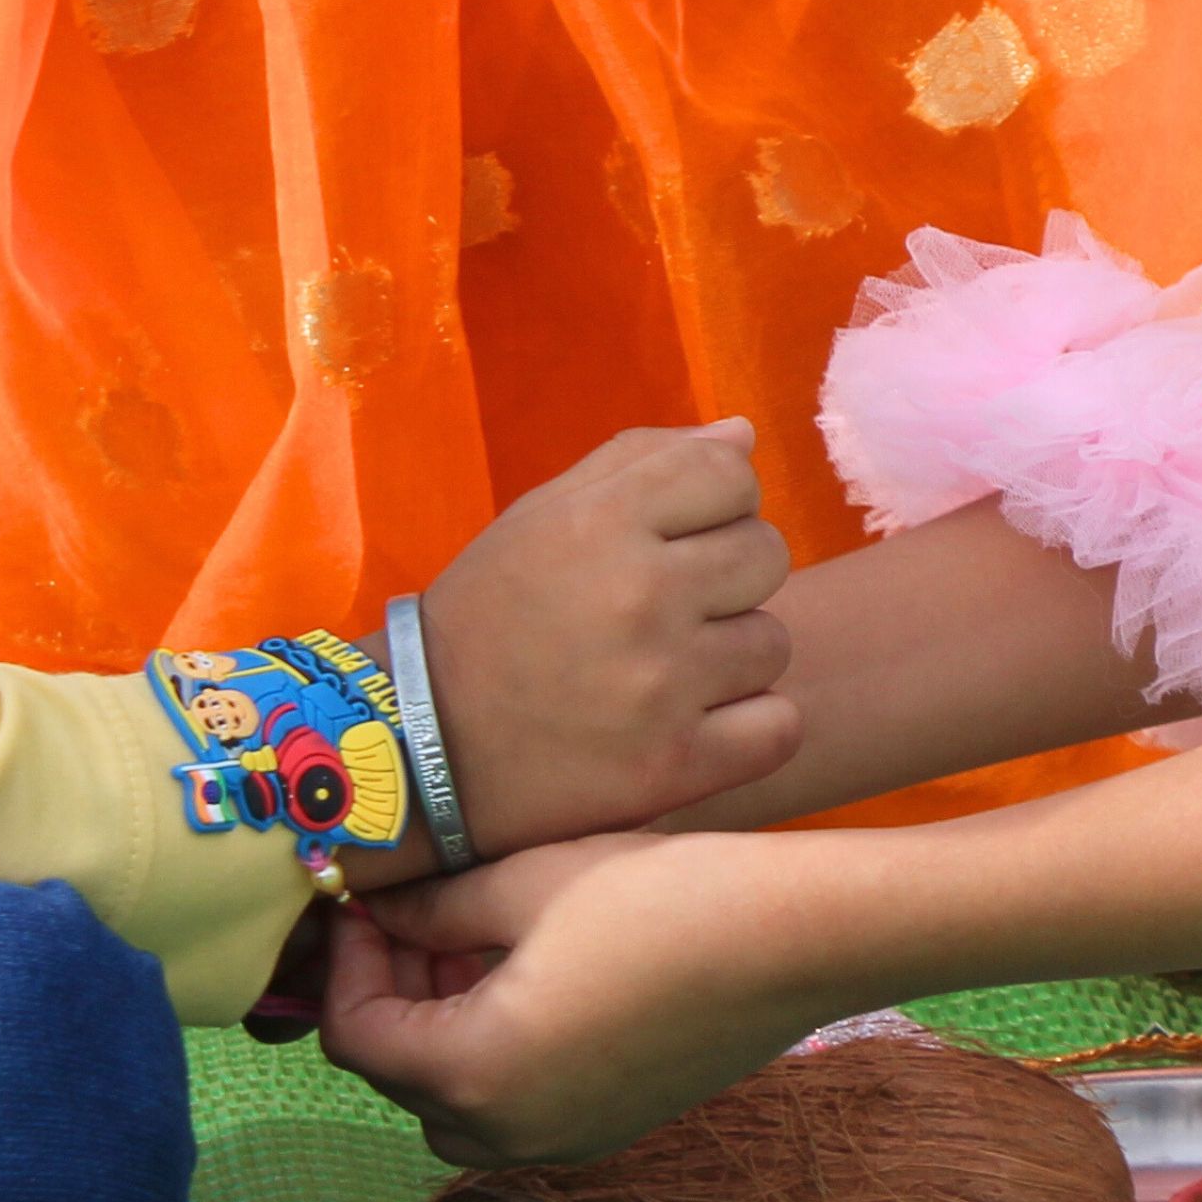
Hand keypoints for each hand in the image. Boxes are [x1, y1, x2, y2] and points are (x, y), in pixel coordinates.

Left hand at [321, 834, 851, 1162]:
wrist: (799, 939)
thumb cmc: (663, 898)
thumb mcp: (528, 882)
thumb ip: (433, 910)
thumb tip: (380, 913)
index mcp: (475, 1072)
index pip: (357, 1035)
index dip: (345, 963)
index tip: (363, 904)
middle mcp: (512, 1131)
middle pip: (401, 1079)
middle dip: (393, 998)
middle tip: (415, 918)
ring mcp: (568, 1140)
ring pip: (458, 1106)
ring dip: (444, 1032)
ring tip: (474, 943)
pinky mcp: (613, 1128)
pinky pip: (520, 1109)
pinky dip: (500, 1053)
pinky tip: (534, 975)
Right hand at [417, 422, 800, 852]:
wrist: (422, 748)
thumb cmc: (490, 617)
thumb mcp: (541, 516)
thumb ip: (642, 461)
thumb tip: (744, 435)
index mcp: (600, 522)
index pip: (733, 475)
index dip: (715, 505)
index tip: (675, 540)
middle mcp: (638, 596)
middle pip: (767, 554)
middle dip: (726, 579)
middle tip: (666, 612)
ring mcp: (661, 687)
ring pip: (772, 644)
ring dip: (731, 659)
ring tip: (664, 673)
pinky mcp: (674, 767)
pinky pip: (780, 727)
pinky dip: (749, 729)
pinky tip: (695, 726)